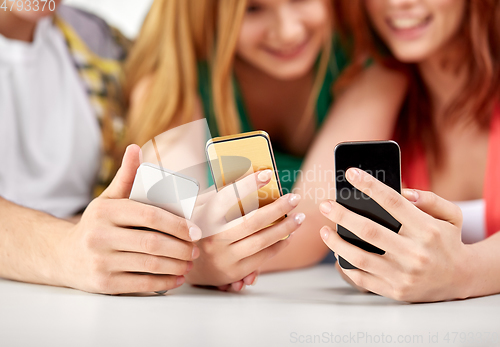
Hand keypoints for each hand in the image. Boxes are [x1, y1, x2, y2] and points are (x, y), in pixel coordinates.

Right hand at [58, 145, 200, 293]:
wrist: (63, 256)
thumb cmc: (97, 224)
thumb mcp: (108, 199)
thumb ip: (125, 177)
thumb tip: (135, 148)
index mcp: (106, 211)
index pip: (149, 216)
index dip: (177, 224)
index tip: (195, 231)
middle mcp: (100, 236)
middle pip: (152, 243)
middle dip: (181, 248)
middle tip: (195, 250)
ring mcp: (100, 261)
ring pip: (149, 265)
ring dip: (176, 266)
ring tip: (189, 263)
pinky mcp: (103, 284)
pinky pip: (141, 285)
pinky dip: (164, 283)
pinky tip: (177, 279)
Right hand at [187, 170, 304, 286]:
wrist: (183, 260)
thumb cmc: (198, 225)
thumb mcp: (200, 205)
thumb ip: (220, 191)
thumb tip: (248, 172)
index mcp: (204, 217)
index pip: (228, 196)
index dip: (248, 184)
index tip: (267, 174)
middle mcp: (212, 238)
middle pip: (252, 221)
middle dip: (278, 208)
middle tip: (295, 198)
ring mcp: (223, 257)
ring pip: (261, 241)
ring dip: (284, 229)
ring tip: (299, 218)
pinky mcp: (232, 272)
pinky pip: (261, 258)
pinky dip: (278, 245)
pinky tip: (288, 236)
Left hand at [319, 168, 470, 301]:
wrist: (461, 278)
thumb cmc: (448, 240)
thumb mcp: (451, 215)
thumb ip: (430, 199)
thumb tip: (402, 191)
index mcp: (427, 229)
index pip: (393, 202)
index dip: (370, 186)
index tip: (351, 173)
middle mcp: (415, 252)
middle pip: (369, 230)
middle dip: (341, 215)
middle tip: (324, 205)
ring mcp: (404, 274)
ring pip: (360, 257)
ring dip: (336, 242)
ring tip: (324, 230)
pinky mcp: (396, 291)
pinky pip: (362, 278)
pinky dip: (346, 265)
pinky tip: (337, 252)